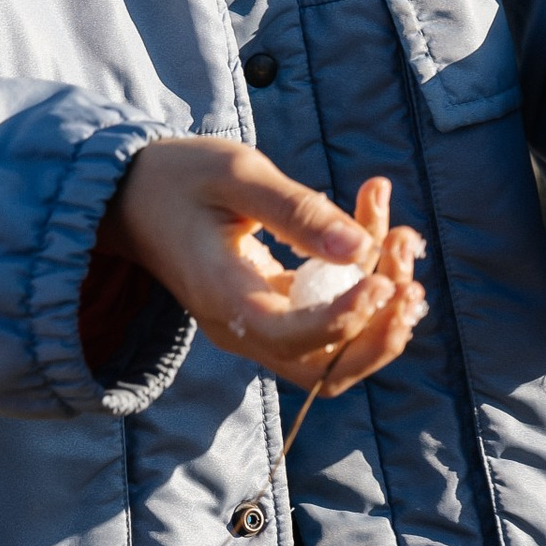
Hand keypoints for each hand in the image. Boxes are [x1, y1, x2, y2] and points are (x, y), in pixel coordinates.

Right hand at [103, 140, 426, 394]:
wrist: (134, 195)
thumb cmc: (179, 176)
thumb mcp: (237, 174)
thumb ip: (297, 211)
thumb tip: (360, 248)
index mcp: (224, 299)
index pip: (293, 338)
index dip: (346, 319)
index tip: (384, 280)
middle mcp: (242, 329)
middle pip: (325, 370)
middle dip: (380, 332)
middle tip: (410, 277)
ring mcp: (259, 327)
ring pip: (337, 351)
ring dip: (383, 311)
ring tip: (404, 240)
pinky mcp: (275, 312)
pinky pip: (331, 317)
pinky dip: (366, 283)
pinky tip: (382, 228)